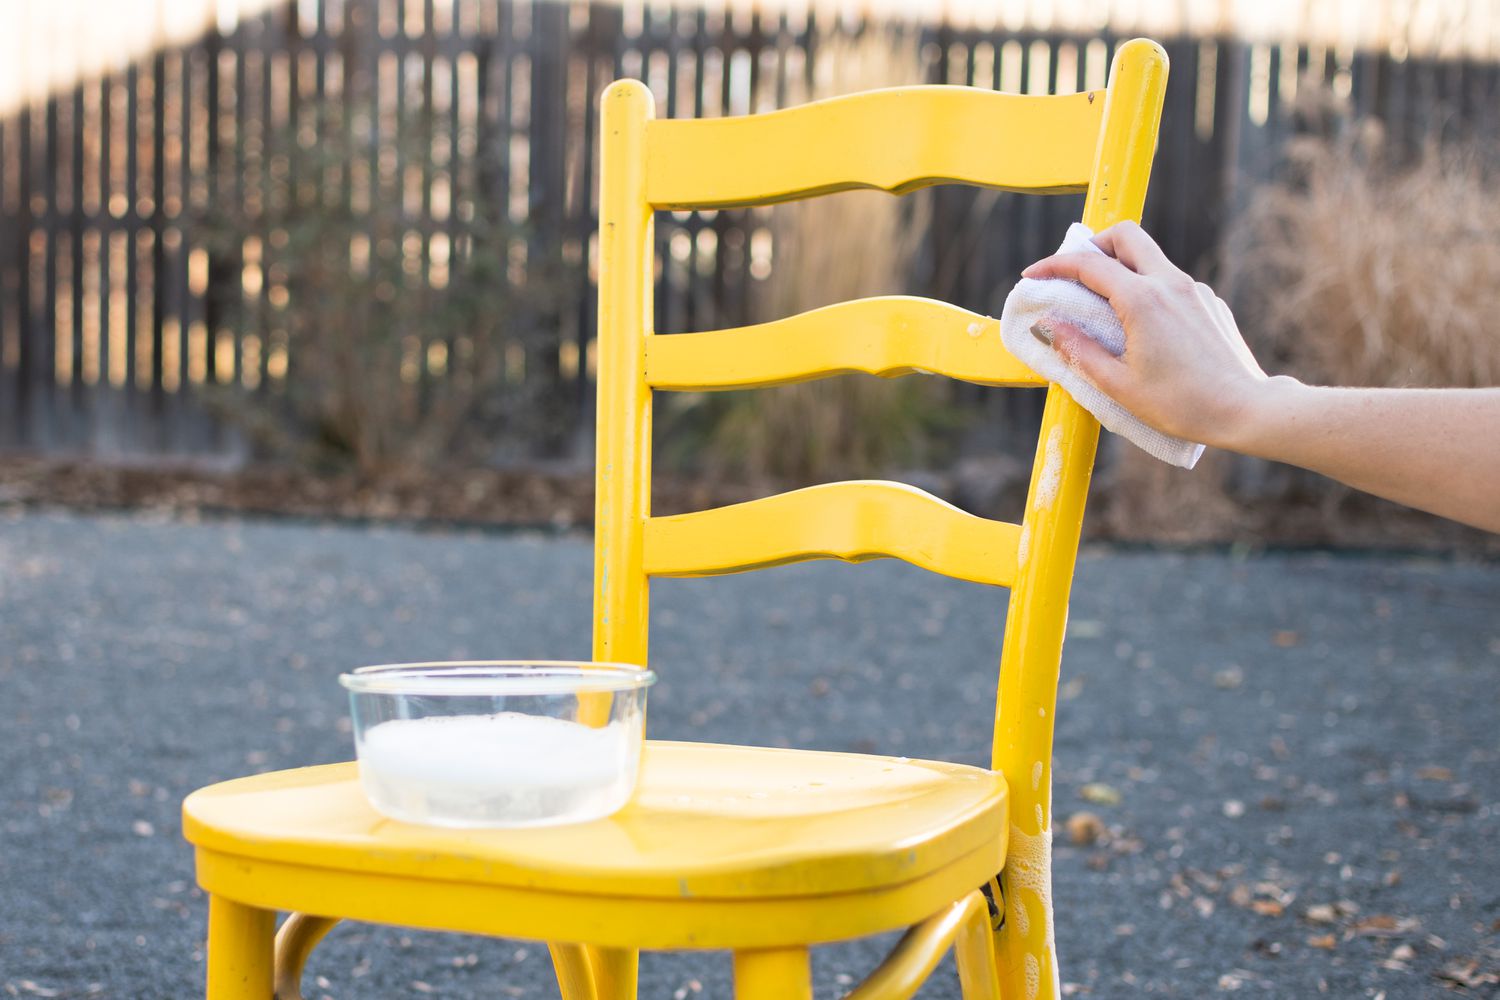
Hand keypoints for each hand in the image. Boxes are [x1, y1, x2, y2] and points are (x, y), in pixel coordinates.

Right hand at [1022, 221, 1273, 447]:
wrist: (1245, 409)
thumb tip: (1049, 323)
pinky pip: (1169, 281)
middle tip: (1075, 274)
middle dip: (1093, 245)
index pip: (1088, 264)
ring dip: (1120, 267)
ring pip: (1149, 256)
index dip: (1053, 265)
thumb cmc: (1181, 404)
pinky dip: (1146, 288)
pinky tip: (1143, 327)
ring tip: (1104, 304)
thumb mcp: (1117, 385)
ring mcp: (1194, 289)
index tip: (1033, 275)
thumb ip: (1078, 349)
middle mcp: (1169, 283)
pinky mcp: (1209, 302)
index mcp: (1142, 300)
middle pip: (1125, 235)